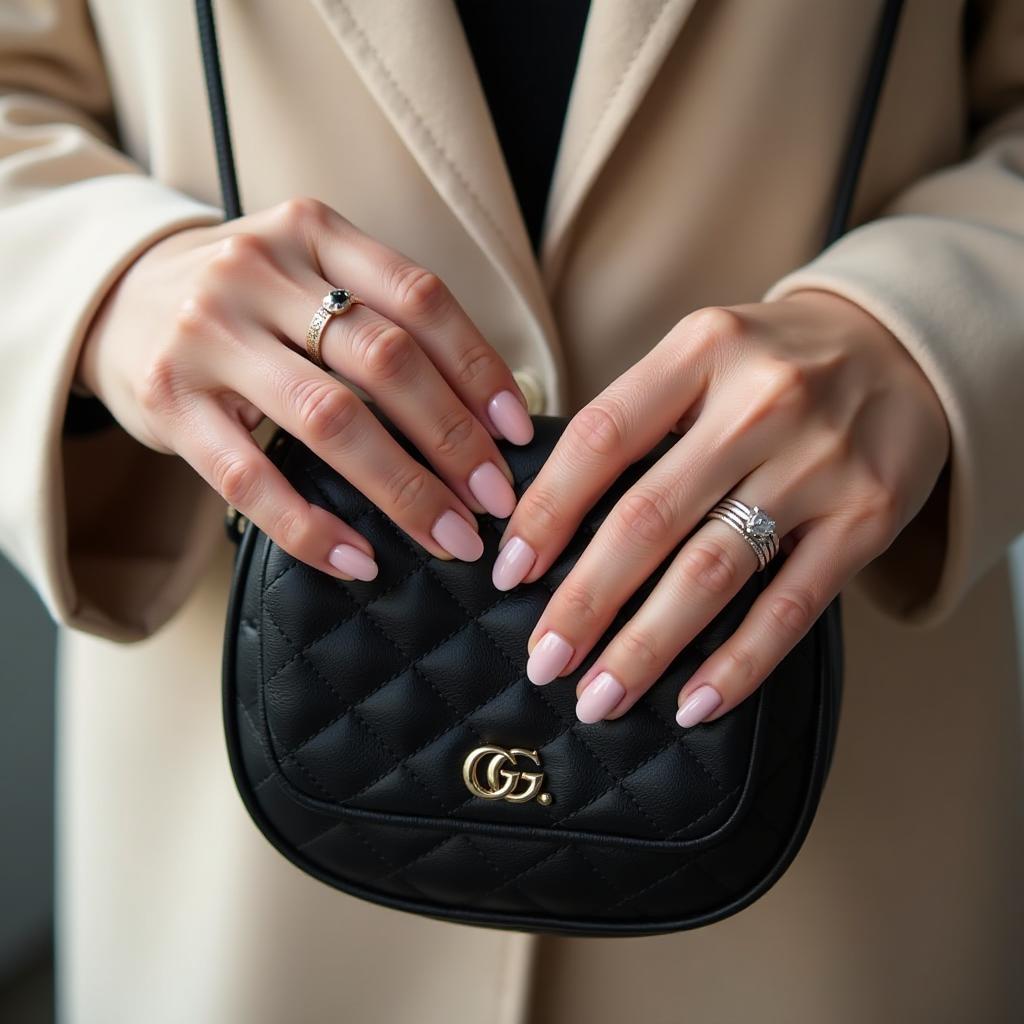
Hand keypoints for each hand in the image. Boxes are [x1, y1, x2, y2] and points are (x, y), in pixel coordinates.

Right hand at [76, 197, 534, 580]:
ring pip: (328, 418)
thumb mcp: (307, 275)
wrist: (116, 297)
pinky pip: (251, 477)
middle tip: (494, 500)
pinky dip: (312, 527)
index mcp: (311, 231)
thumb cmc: (244, 301)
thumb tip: (485, 414)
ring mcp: (207, 335)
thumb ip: (379, 319)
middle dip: (453, 439)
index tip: (516, 432)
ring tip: (449, 535)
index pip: (420, 297)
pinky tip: (360, 559)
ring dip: (402, 488)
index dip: (479, 368)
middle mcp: (257, 271)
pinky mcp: (169, 402)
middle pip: (385, 360)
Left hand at [491, 292, 949, 726]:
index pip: (600, 438)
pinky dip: (737, 663)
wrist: (901, 352)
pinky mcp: (867, 518)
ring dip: (646, 646)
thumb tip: (546, 519)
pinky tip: (692, 703)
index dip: (545, 512)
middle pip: (648, 517)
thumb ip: (637, 419)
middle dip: (584, 601)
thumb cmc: (773, 365)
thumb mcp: (703, 356)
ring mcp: (819, 462)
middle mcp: (761, 402)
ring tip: (600, 697)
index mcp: (701, 350)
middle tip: (544, 660)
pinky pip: (791, 607)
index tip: (508, 571)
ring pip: (711, 571)